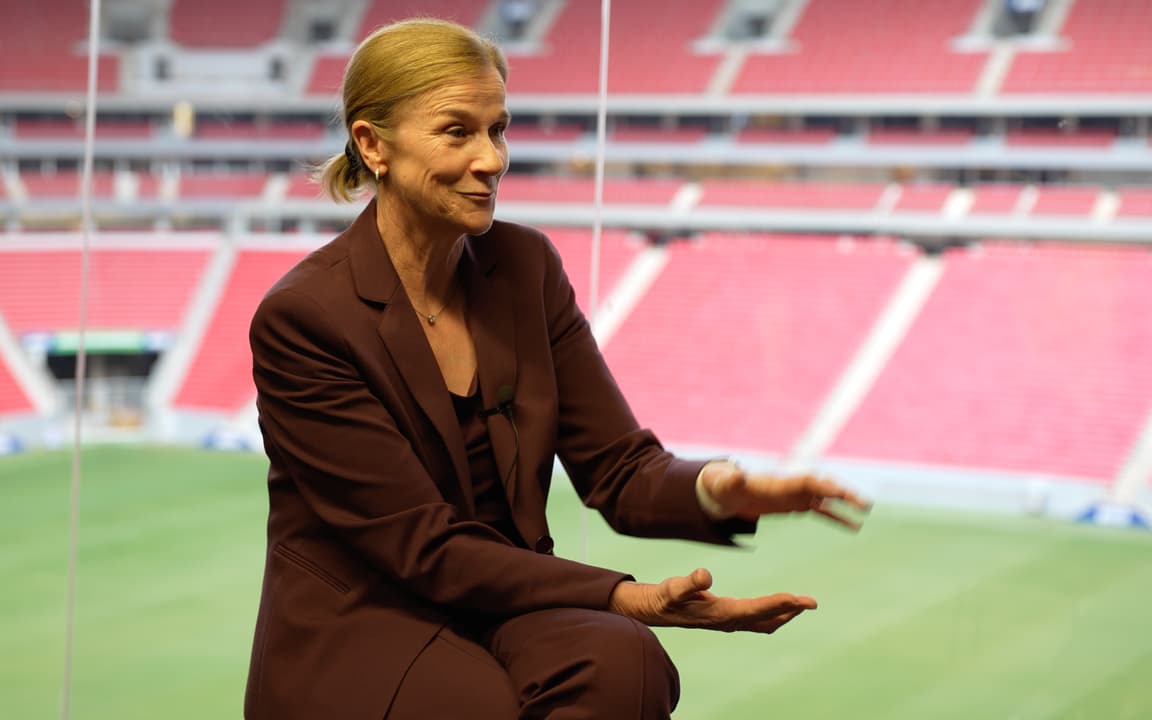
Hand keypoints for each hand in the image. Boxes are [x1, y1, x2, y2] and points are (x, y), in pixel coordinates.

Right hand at [608, 568, 815, 633]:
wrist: (649, 610)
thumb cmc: (660, 598)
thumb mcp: (671, 588)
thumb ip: (688, 582)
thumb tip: (706, 574)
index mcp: (719, 614)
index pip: (756, 610)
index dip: (780, 604)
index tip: (801, 599)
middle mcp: (726, 621)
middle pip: (766, 619)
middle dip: (790, 611)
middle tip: (811, 602)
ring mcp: (726, 622)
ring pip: (763, 623)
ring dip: (783, 614)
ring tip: (800, 604)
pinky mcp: (723, 618)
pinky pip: (755, 619)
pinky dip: (771, 613)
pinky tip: (776, 606)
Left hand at [701, 462, 871, 528]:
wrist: (729, 491)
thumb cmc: (727, 487)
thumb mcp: (728, 485)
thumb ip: (733, 480)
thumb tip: (735, 473)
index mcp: (780, 483)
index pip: (805, 481)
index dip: (821, 485)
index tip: (838, 491)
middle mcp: (793, 487)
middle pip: (822, 486)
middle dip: (841, 493)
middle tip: (862, 503)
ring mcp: (797, 496)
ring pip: (827, 498)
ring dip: (845, 502)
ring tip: (865, 510)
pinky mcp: (798, 506)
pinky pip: (823, 512)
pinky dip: (838, 517)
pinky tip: (855, 526)